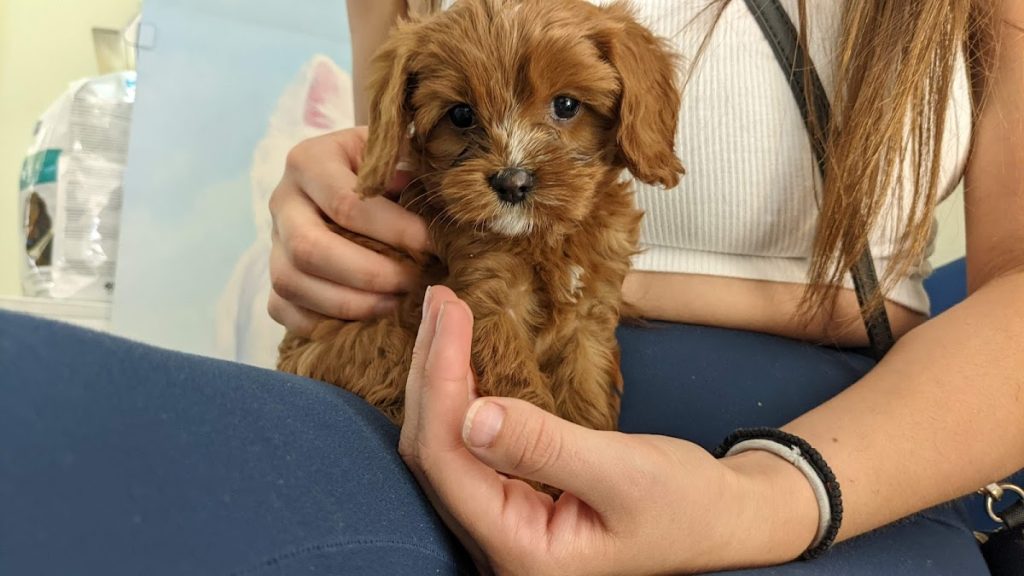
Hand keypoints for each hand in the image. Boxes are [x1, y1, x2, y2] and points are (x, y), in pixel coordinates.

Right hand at [267, 126, 431, 334]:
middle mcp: (282, 201)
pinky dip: (324, 322)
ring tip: (395, 304)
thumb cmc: (384, 170)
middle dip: (369, 274)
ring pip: (291, 283)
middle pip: (310, 249)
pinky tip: (366, 319)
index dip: (395, 230)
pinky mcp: (273, 278)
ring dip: (350, 303)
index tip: (435, 246)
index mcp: (310, 160)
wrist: (350, 178)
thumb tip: (443, 211)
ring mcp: (273, 243)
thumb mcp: (398, 155)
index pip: (347, 204)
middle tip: (413, 283)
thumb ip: (414, 173)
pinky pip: (284, 310)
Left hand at [400, 286, 819, 574]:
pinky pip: (469, 447)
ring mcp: (503, 526)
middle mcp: (498, 545)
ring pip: (446, 448)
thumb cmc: (687, 506)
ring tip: (444, 317)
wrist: (722, 521)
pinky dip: (463, 396)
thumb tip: (473, 414)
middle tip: (440, 301)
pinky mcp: (514, 502)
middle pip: (435, 452)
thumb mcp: (626, 472)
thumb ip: (546, 446)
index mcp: (520, 550)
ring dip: (441, 380)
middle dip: (432, 372)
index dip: (439, 381)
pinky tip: (461, 360)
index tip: (450, 314)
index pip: (448, 460)